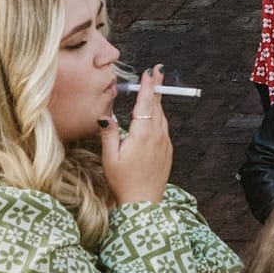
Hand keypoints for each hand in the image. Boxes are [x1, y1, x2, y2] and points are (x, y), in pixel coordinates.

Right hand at [100, 65, 171, 206]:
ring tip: (155, 86)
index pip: (146, 103)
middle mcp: (157, 135)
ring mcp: (164, 142)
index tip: (150, 72)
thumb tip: (106, 115)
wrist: (144, 202)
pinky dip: (159, 115)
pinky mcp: (167, 149)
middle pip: (157, 105)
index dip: (148, 86)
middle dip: (156, 86)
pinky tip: (154, 113)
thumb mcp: (110, 157)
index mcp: (142, 134)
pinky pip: (163, 126)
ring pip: (161, 115)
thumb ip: (109, 134)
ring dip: (158, 100)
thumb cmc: (123, 181)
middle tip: (158, 70)